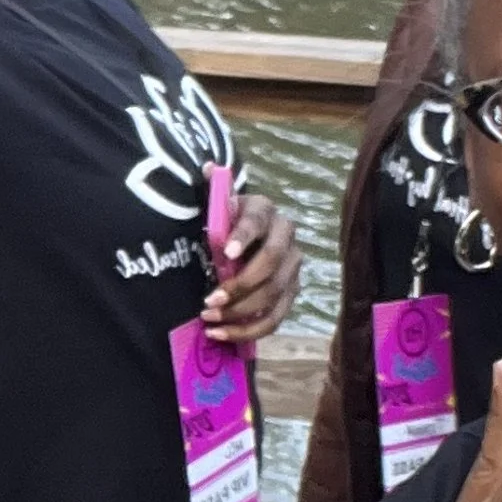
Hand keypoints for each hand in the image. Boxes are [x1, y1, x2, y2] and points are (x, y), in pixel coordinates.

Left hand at [202, 189, 298, 344]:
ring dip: (240, 313)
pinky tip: (220, 334)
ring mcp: (293, 268)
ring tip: (209, 320)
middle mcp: (286, 237)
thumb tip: (209, 168)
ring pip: (274, 296)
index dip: (242, 235)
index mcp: (264, 210)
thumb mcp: (214, 204)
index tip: (225, 252)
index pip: (256, 221)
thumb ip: (210, 190)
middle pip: (270, 265)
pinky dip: (247, 331)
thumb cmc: (223, 221)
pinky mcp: (291, 294)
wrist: (243, 237)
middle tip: (208, 301)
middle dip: (239, 286)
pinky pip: (274, 318)